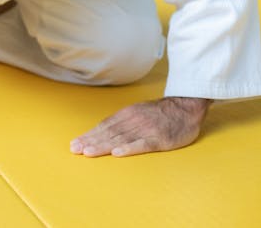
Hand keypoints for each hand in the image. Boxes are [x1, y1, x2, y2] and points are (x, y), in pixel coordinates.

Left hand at [70, 97, 211, 156]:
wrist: (185, 107)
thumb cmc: (158, 113)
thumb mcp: (136, 112)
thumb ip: (120, 122)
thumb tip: (99, 132)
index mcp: (126, 115)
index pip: (104, 126)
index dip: (89, 135)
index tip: (74, 144)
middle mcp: (133, 121)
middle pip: (109, 133)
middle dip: (90, 141)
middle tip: (75, 150)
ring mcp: (146, 130)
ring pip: (121, 139)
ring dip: (103, 146)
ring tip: (88, 152)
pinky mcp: (160, 139)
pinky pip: (142, 144)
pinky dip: (129, 149)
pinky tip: (117, 153)